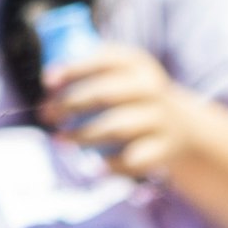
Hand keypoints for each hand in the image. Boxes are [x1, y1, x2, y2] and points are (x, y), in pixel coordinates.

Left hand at [43, 45, 206, 184]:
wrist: (181, 126)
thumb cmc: (132, 98)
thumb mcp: (119, 74)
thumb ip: (86, 69)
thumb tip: (49, 78)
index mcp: (137, 64)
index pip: (104, 61)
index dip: (73, 69)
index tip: (47, 81)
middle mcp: (151, 88)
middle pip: (104, 94)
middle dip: (69, 105)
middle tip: (47, 115)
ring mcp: (160, 119)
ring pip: (116, 128)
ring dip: (82, 135)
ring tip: (59, 139)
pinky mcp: (163, 148)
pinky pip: (132, 159)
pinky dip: (110, 165)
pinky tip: (92, 166)